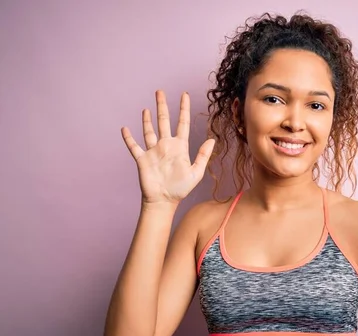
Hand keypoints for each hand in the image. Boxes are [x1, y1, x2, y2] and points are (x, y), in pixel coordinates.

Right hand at [121, 90, 214, 204]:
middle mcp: (166, 146)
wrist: (164, 201)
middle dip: (162, 106)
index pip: (182, 123)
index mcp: (180, 147)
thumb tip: (212, 140)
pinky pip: (133, 146)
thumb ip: (203, 156)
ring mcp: (153, 151)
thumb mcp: (196, 172)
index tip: (184, 95)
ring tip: (147, 108)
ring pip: (149, 130)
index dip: (183, 109)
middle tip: (160, 92)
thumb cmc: (181, 189)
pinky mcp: (142, 159)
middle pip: (164, 121)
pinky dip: (128, 138)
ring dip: (147, 119)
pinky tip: (125, 128)